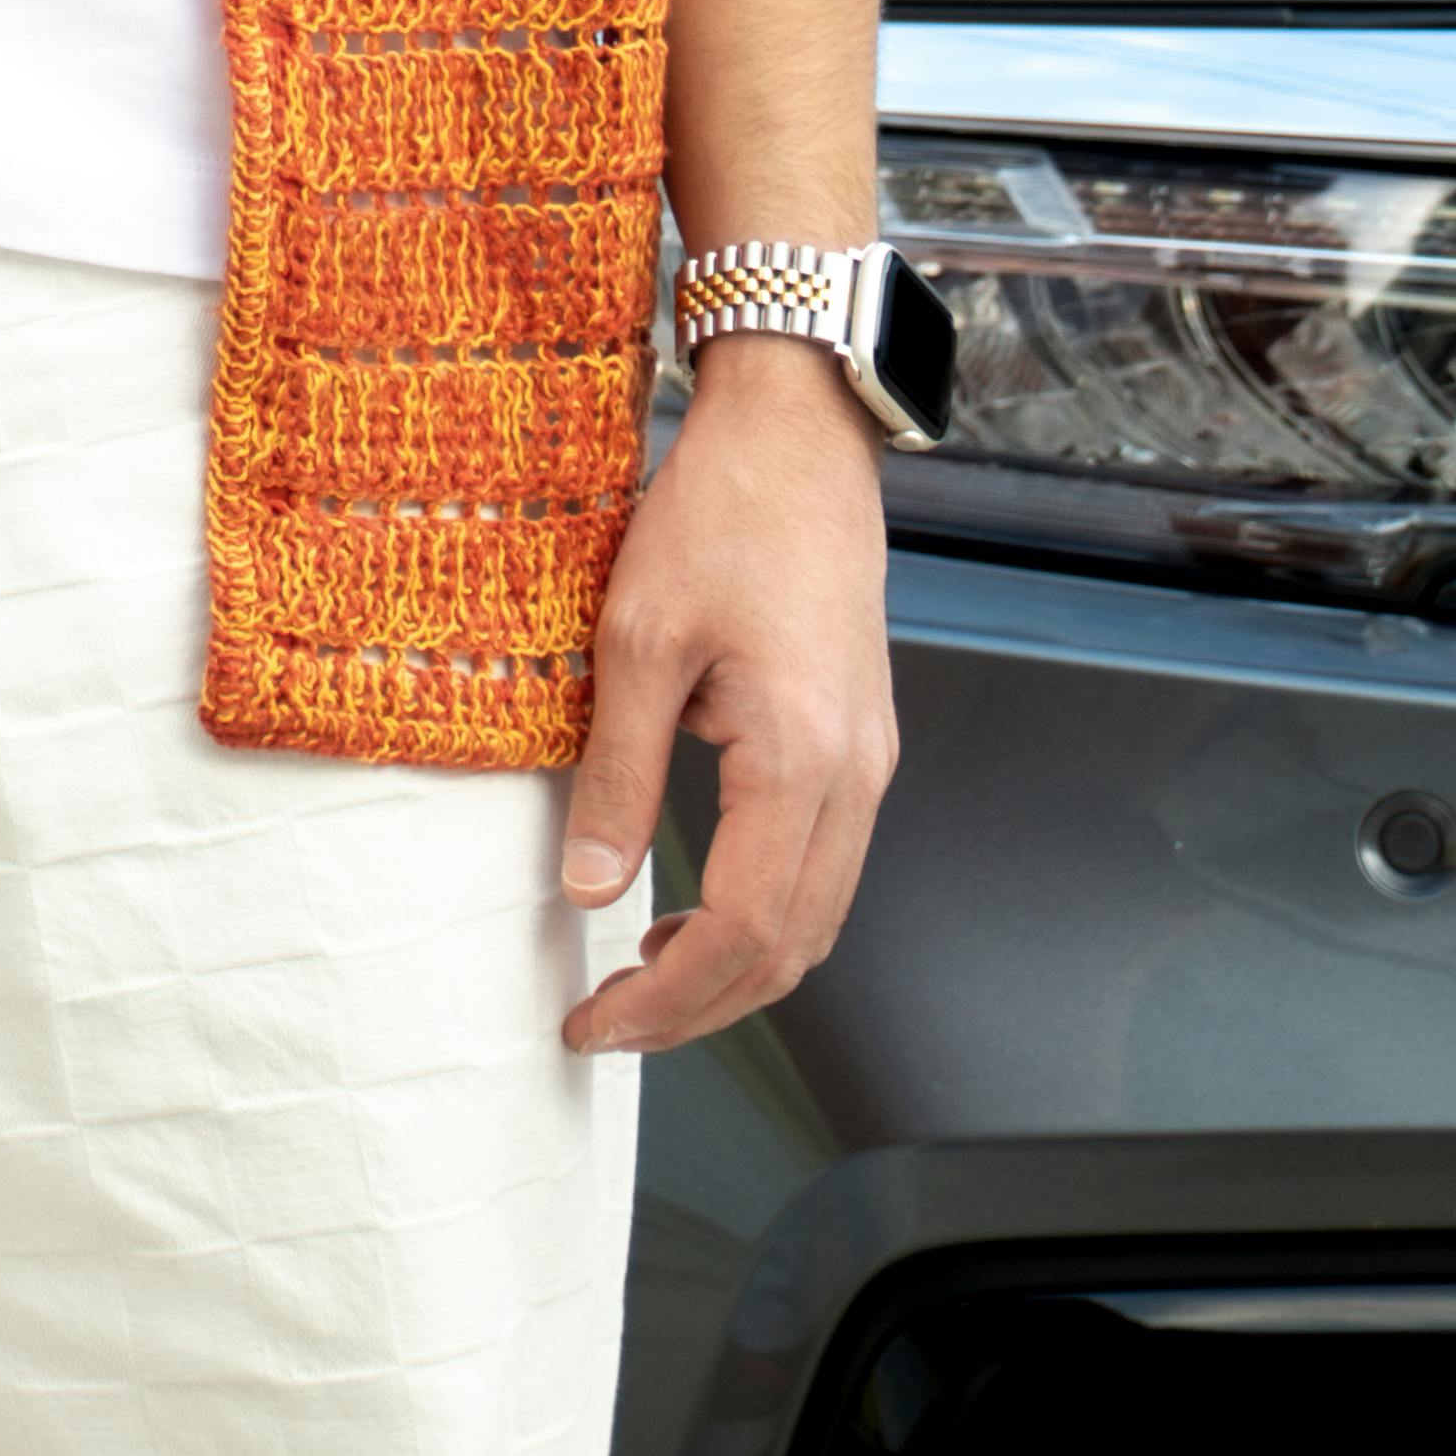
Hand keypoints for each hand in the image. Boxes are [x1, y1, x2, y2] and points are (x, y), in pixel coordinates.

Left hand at [556, 340, 897, 1056]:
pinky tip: (698, 906)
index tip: (595, 1022)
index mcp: (801, 760)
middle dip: (700, 1008)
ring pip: (817, 918)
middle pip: (793, 950)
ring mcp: (869, 762)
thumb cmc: (722, 512)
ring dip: (736, 968)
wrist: (798, 433)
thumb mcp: (637, 639)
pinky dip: (765, 915)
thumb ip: (616, 774)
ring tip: (643, 977)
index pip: (744, 935)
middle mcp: (856, 777)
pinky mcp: (860, 742)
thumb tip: (586, 887)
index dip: (667, 1000)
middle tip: (610, 1022)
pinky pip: (825, 867)